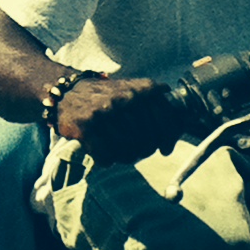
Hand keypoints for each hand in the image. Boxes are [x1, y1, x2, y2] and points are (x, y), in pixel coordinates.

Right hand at [55, 75, 182, 163]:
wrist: (65, 92)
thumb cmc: (105, 95)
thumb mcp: (132, 90)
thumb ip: (156, 101)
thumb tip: (184, 121)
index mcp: (139, 90)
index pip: (165, 119)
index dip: (169, 137)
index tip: (166, 148)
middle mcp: (124, 100)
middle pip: (147, 139)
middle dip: (145, 150)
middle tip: (140, 152)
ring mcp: (105, 114)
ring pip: (127, 151)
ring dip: (126, 156)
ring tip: (120, 152)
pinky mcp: (87, 128)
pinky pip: (107, 156)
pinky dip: (107, 159)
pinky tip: (104, 153)